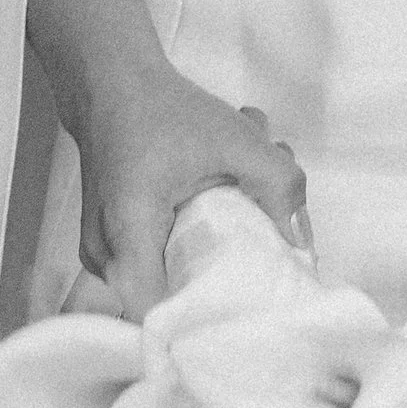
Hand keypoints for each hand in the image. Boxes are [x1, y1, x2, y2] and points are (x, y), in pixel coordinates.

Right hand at [71, 51, 311, 318]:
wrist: (111, 82)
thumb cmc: (164, 110)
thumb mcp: (234, 140)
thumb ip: (277, 184)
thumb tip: (301, 238)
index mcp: (128, 240)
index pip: (159, 318)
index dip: (202, 325)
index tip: (247, 315)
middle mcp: (106, 258)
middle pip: (173, 294)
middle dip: (224, 268)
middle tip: (262, 224)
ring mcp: (105, 253)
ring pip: (169, 269)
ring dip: (213, 238)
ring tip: (238, 183)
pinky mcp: (114, 240)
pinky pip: (159, 253)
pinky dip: (193, 228)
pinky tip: (218, 183)